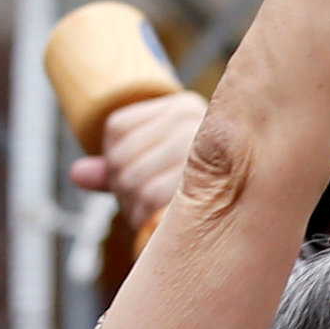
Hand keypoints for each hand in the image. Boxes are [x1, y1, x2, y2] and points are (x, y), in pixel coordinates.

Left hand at [69, 89, 204, 227]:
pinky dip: (144, 216)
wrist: (253, 210)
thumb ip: (116, 168)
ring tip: (151, 213)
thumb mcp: (156, 167)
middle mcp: (195, 121)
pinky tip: (157, 221)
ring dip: (134, 208)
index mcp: (183, 107)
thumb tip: (76, 175)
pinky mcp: (208, 182)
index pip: (117, 128)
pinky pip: (153, 198)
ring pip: (135, 181)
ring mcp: (206, 150)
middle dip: (122, 190)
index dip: (111, 159)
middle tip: (142, 204)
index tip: (129, 177)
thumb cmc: (201, 190)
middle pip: (123, 158)